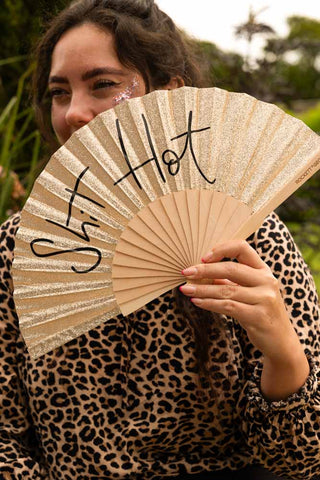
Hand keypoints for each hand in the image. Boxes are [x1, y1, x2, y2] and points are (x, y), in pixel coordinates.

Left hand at [179, 239, 308, 399]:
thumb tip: (200, 272)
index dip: (221, 249)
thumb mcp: (248, 292)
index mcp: (264, 270)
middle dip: (204, 270)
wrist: (280, 341)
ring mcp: (265, 299)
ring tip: (186, 289)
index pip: (242, 248)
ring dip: (202, 289)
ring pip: (226, 289)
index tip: (203, 257)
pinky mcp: (259, 316)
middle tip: (186, 272)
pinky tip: (197, 302)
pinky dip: (209, 303)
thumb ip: (229, 281)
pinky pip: (228, 306)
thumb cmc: (259, 312)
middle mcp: (267, 281)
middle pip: (231, 268)